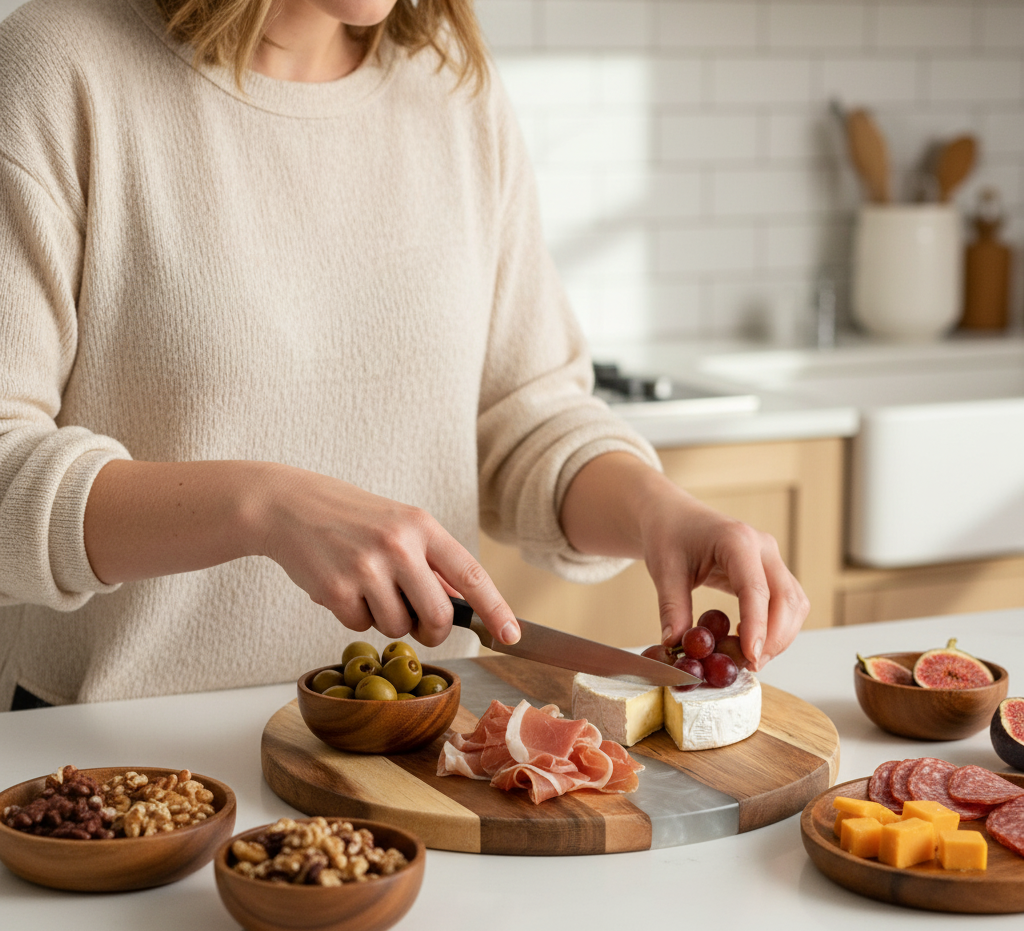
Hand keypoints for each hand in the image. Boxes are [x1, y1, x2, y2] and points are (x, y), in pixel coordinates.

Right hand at [256, 465, 520, 646]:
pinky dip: (352, 616)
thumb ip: (430, 562)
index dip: (496, 609)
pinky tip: (340, 587)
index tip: (512, 635)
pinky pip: (360, 626)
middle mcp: (398, 545)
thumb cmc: (350, 518)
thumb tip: (462, 604)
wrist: (289, 505)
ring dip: (385, 620)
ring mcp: (366, 567)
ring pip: (397, 627)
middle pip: (437, 616)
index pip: (471, 575)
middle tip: (419, 623)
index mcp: (421, 526)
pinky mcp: (335, 588)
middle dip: (432, 631)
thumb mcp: (398, 525)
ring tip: (366, 587)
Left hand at [638, 489, 808, 670]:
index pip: (756, 589)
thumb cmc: (669, 536)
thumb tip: (676, 645)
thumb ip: (672, 608)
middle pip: (787, 599)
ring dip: (780, 636)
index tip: (751, 657)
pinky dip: (776, 628)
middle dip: (775, 638)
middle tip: (749, 666)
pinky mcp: (771, 571)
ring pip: (794, 604)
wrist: (674, 517)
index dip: (757, 626)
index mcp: (736, 540)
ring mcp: (771, 558)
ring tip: (748, 659)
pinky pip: (787, 603)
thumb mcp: (664, 571)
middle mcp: (763, 547)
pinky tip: (750, 642)